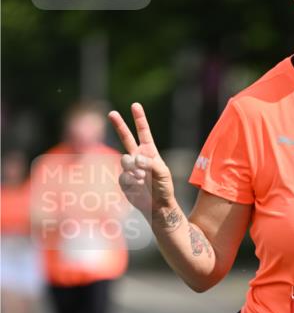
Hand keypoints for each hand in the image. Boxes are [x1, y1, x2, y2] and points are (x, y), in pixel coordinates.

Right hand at [107, 102, 174, 216]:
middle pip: (126, 137)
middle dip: (119, 125)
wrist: (157, 207)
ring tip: (142, 177)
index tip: (135, 105)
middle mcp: (138, 157)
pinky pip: (123, 175)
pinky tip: (138, 186)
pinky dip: (131, 180)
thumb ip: (150, 162)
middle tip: (111, 113)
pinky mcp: (124, 180)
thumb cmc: (164, 188)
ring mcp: (129, 168)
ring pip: (124, 160)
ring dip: (133, 167)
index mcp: (149, 152)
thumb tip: (135, 158)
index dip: (139, 119)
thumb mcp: (163, 173)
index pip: (143, 132)